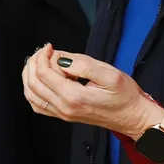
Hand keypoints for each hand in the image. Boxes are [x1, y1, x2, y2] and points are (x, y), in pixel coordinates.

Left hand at [22, 45, 152, 137]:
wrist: (133, 117)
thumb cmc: (125, 96)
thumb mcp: (109, 74)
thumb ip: (83, 65)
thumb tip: (61, 59)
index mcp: (73, 97)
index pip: (44, 74)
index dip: (43, 56)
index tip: (50, 46)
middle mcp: (64, 108)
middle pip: (33, 83)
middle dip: (34, 63)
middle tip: (43, 52)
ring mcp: (62, 114)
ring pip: (31, 95)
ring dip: (30, 76)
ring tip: (39, 62)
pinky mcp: (64, 115)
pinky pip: (38, 105)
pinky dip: (33, 90)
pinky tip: (40, 79)